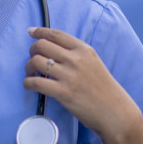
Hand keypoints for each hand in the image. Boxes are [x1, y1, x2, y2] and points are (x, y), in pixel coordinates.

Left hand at [23, 26, 142, 143]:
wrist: (115, 111)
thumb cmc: (104, 89)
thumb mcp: (94, 63)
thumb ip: (77, 55)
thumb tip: (53, 50)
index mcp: (84, 49)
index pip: (56, 34)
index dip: (40, 31)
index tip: (31, 32)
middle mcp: (76, 59)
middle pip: (42, 45)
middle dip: (32, 51)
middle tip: (33, 59)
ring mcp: (69, 76)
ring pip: (36, 61)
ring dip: (28, 67)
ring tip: (31, 74)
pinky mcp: (63, 93)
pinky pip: (36, 82)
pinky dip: (28, 83)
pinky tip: (30, 86)